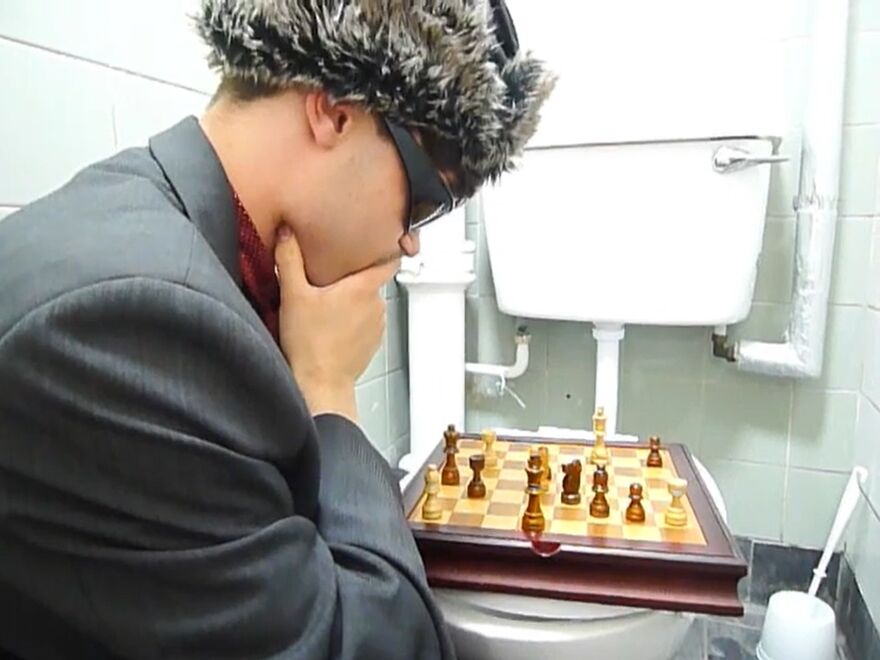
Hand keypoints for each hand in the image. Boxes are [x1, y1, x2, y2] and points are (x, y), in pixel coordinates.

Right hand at [274, 225, 399, 420]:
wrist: (320, 384)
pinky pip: (366, 322)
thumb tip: (288, 232)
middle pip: (371, 280)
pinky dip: (353, 321)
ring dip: (353, 301)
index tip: (381, 241)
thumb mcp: (293, 296)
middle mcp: (377, 305)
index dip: (388, 247)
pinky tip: (332, 325)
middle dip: (353, 278)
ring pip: (368, 302)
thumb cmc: (309, 344)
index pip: (390, 259)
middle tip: (329, 279)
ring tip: (327, 305)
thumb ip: (290, 259)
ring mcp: (378, 325)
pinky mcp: (373, 342)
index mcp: (363, 288)